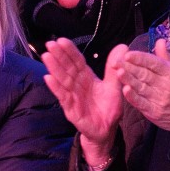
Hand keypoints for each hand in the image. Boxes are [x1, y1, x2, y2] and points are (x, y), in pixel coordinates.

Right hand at [42, 39, 123, 163]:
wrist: (107, 130)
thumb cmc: (109, 108)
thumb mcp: (114, 86)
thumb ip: (115, 68)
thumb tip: (122, 46)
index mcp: (87, 78)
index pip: (77, 61)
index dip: (70, 51)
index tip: (62, 40)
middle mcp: (77, 85)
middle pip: (67, 68)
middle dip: (58, 56)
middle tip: (50, 44)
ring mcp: (73, 97)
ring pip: (62, 80)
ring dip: (54, 68)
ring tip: (46, 57)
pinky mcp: (71, 109)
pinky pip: (63, 97)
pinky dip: (56, 88)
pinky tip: (48, 78)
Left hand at [120, 39, 169, 144]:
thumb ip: (167, 57)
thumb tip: (159, 41)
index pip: (154, 63)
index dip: (140, 58)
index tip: (128, 54)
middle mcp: (166, 85)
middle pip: (145, 74)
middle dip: (129, 67)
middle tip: (116, 61)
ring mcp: (160, 100)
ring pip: (141, 87)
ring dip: (128, 79)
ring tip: (118, 72)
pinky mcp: (154, 112)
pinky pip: (141, 103)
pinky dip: (133, 97)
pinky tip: (125, 90)